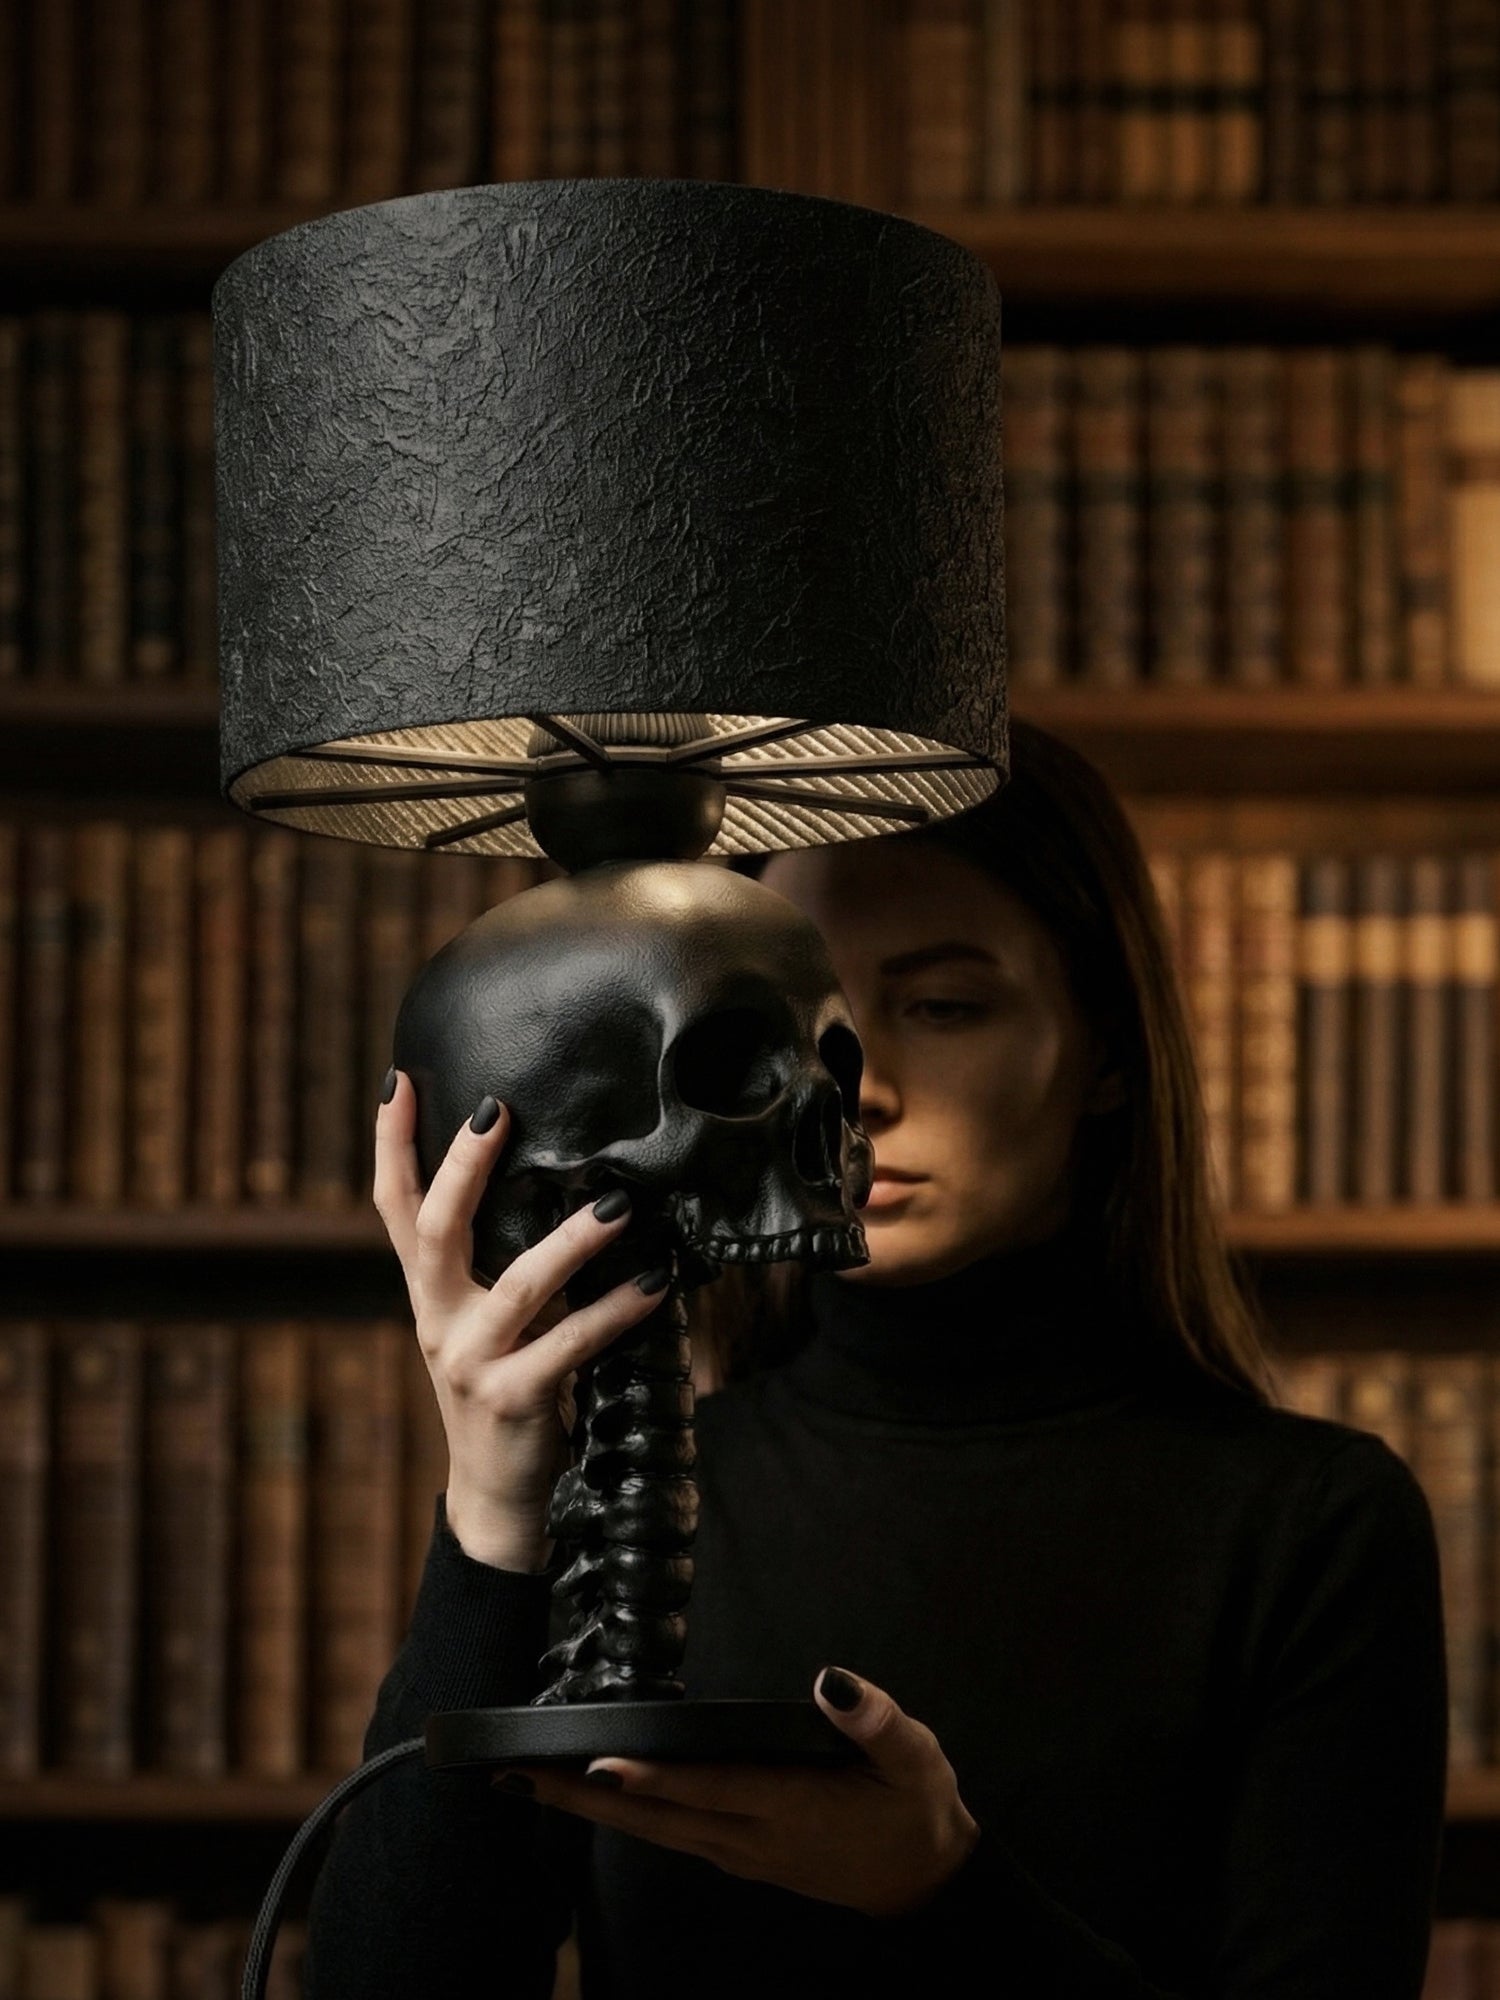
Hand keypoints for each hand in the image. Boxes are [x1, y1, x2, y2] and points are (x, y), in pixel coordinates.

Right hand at [373, 1069, 670, 1571]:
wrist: (497, 1496)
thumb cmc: (505, 1388)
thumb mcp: (485, 1320)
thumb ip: (498, 1262)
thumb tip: (553, 1179)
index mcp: (429, 1291)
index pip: (394, 1206)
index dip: (391, 1144)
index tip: (400, 1080)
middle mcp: (438, 1319)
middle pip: (437, 1229)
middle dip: (463, 1165)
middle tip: (497, 1108)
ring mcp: (471, 1362)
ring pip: (519, 1286)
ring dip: (573, 1241)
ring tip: (620, 1205)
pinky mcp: (514, 1399)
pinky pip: (571, 1345)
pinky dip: (617, 1312)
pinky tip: (657, 1286)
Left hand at [491, 1666, 980, 1917]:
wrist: (926, 1881)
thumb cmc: (917, 1808)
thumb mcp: (916, 1759)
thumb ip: (875, 1722)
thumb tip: (832, 1683)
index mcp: (791, 1807)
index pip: (709, 1788)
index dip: (654, 1777)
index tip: (598, 1760)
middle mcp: (753, 1838)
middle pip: (657, 1818)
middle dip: (584, 1794)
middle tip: (517, 1773)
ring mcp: (741, 1854)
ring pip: (655, 1832)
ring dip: (591, 1808)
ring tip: (530, 1781)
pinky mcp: (739, 1857)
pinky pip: (670, 1836)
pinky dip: (625, 1815)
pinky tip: (594, 1795)